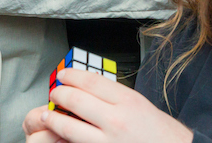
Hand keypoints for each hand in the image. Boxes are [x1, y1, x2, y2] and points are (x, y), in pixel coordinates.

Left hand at [23, 68, 192, 142]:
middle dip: (59, 94)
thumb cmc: (163, 134)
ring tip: (47, 115)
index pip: (91, 81)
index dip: (72, 76)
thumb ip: (116, 98)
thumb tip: (91, 90)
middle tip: (54, 92)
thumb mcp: (142, 106)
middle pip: (76, 100)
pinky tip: (60, 136)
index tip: (63, 74)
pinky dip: (65, 138)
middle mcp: (117, 119)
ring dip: (54, 119)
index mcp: (128, 101)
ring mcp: (108, 140)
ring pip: (69, 126)